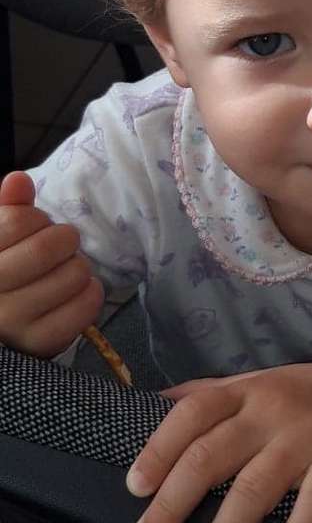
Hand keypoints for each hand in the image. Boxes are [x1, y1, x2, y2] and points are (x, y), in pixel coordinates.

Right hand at [0, 171, 103, 355]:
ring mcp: (14, 322)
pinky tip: (78, 290)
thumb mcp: (0, 238)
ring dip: (79, 266)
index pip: (17, 221)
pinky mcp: (42, 342)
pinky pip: (85, 307)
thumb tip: (19, 179)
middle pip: (46, 247)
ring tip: (66, 270)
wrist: (6, 324)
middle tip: (60, 246)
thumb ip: (10, 208)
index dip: (36, 219)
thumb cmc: (6, 270)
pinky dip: (91, 293)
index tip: (35, 227)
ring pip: (72, 275)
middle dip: (64, 239)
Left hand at [126, 359, 311, 522]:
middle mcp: (271, 409)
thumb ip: (204, 397)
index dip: (160, 448)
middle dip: (176, 501)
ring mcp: (309, 434)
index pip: (192, 414)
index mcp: (243, 392)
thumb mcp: (253, 387)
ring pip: (258, 484)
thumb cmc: (301, 399)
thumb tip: (140, 407)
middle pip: (213, 454)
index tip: (134, 488)